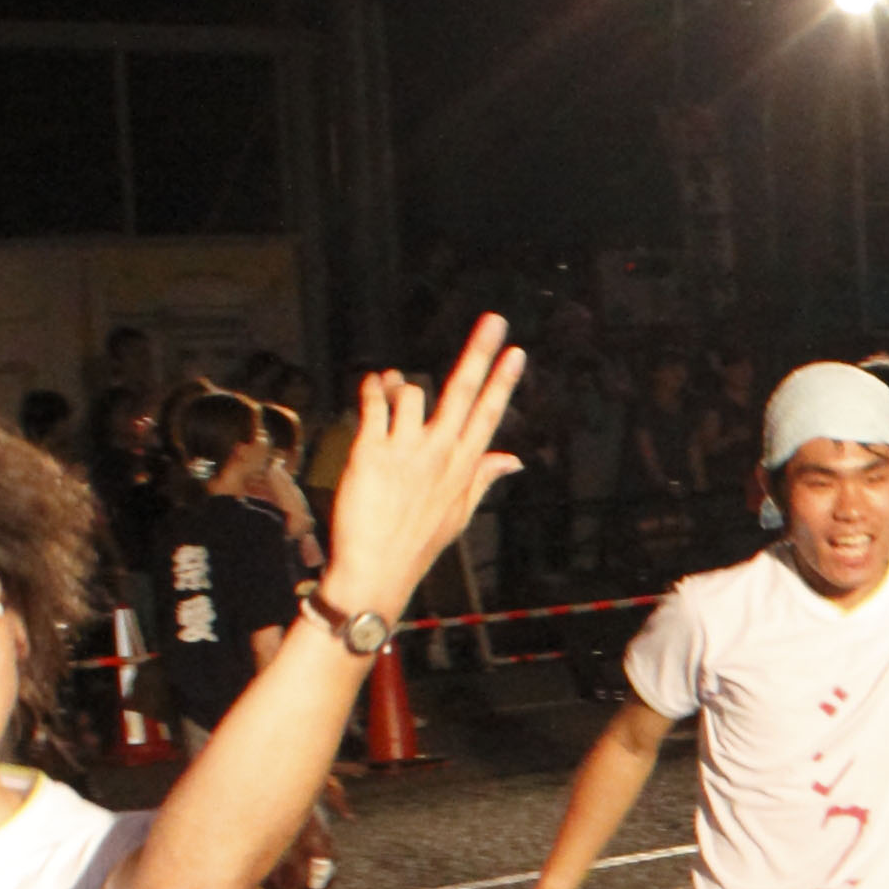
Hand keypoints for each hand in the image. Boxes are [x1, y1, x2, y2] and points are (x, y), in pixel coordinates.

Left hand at [324, 318, 526, 611]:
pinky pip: (375, 404)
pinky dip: (372, 388)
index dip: (503, 381)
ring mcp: (407, 450)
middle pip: (463, 392)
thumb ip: (484, 477)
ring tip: (390, 389)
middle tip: (494, 320)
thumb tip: (514, 461)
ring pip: (412, 391)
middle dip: (480, 352)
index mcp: (463, 466)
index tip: (517, 352)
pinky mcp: (372, 451)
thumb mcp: (460, 513)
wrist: (378, 568)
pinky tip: (372, 385)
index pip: (489, 414)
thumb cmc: (418, 543)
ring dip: (400, 383)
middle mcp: (439, 453)